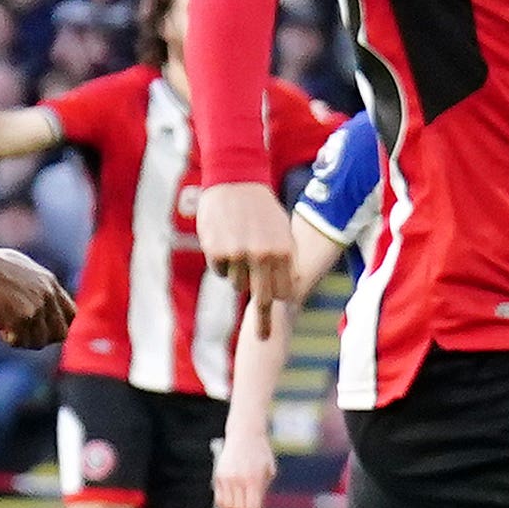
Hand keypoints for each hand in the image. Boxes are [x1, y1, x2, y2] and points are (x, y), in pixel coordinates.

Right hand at [0, 233, 73, 349]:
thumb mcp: (23, 267)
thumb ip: (37, 285)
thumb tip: (40, 303)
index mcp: (50, 282)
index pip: (71, 314)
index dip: (56, 326)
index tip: (39, 327)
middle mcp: (48, 296)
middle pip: (60, 333)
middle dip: (41, 338)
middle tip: (21, 332)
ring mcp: (35, 308)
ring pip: (39, 342)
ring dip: (21, 340)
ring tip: (3, 326)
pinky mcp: (19, 318)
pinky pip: (18, 342)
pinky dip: (6, 339)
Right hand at [193, 179, 295, 299]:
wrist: (234, 182)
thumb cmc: (262, 208)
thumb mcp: (283, 230)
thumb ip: (287, 258)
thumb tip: (293, 285)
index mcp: (283, 251)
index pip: (284, 292)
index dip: (278, 297)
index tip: (275, 299)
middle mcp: (261, 255)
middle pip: (263, 298)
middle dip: (262, 309)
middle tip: (262, 325)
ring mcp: (237, 254)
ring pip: (238, 285)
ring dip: (239, 275)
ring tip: (239, 252)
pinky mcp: (215, 251)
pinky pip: (220, 272)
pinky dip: (222, 264)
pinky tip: (225, 243)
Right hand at [213, 429, 277, 507]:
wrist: (244, 434)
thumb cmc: (261, 454)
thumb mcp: (268, 471)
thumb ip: (262, 491)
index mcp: (254, 479)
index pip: (252, 507)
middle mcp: (239, 480)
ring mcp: (226, 478)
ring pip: (227, 507)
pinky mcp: (218, 477)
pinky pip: (219, 500)